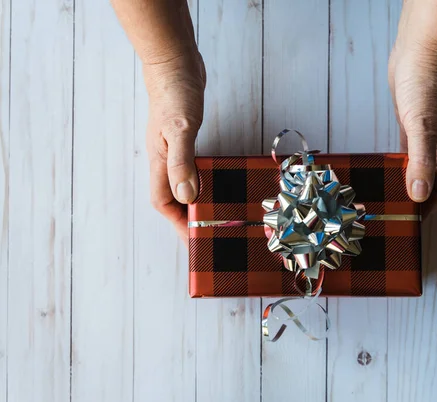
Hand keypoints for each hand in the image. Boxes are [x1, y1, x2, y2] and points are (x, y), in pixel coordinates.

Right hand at [143, 52, 205, 241]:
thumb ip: (182, 162)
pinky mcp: (183, 139)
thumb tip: (186, 197)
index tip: (192, 240)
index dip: (177, 223)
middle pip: (171, 199)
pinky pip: (190, 169)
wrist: (174, 64)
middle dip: (185, 219)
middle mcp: (164, 159)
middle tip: (206, 233)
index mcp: (160, 161)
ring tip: (211, 214)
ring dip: (193, 201)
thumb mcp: (180, 129)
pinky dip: (200, 181)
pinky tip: (212, 181)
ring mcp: (173, 149)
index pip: (163, 203)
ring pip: (180, 185)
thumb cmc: (175, 93)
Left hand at [388, 42, 436, 216]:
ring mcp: (423, 136)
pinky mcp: (409, 124)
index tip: (413, 223)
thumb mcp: (422, 126)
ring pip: (417, 169)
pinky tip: (386, 169)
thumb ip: (421, 160)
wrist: (420, 51)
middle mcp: (436, 147)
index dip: (431, 209)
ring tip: (387, 197)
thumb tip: (419, 194)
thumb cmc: (426, 84)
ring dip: (405, 184)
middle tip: (395, 213)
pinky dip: (397, 165)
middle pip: (430, 183)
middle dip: (417, 201)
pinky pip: (406, 153)